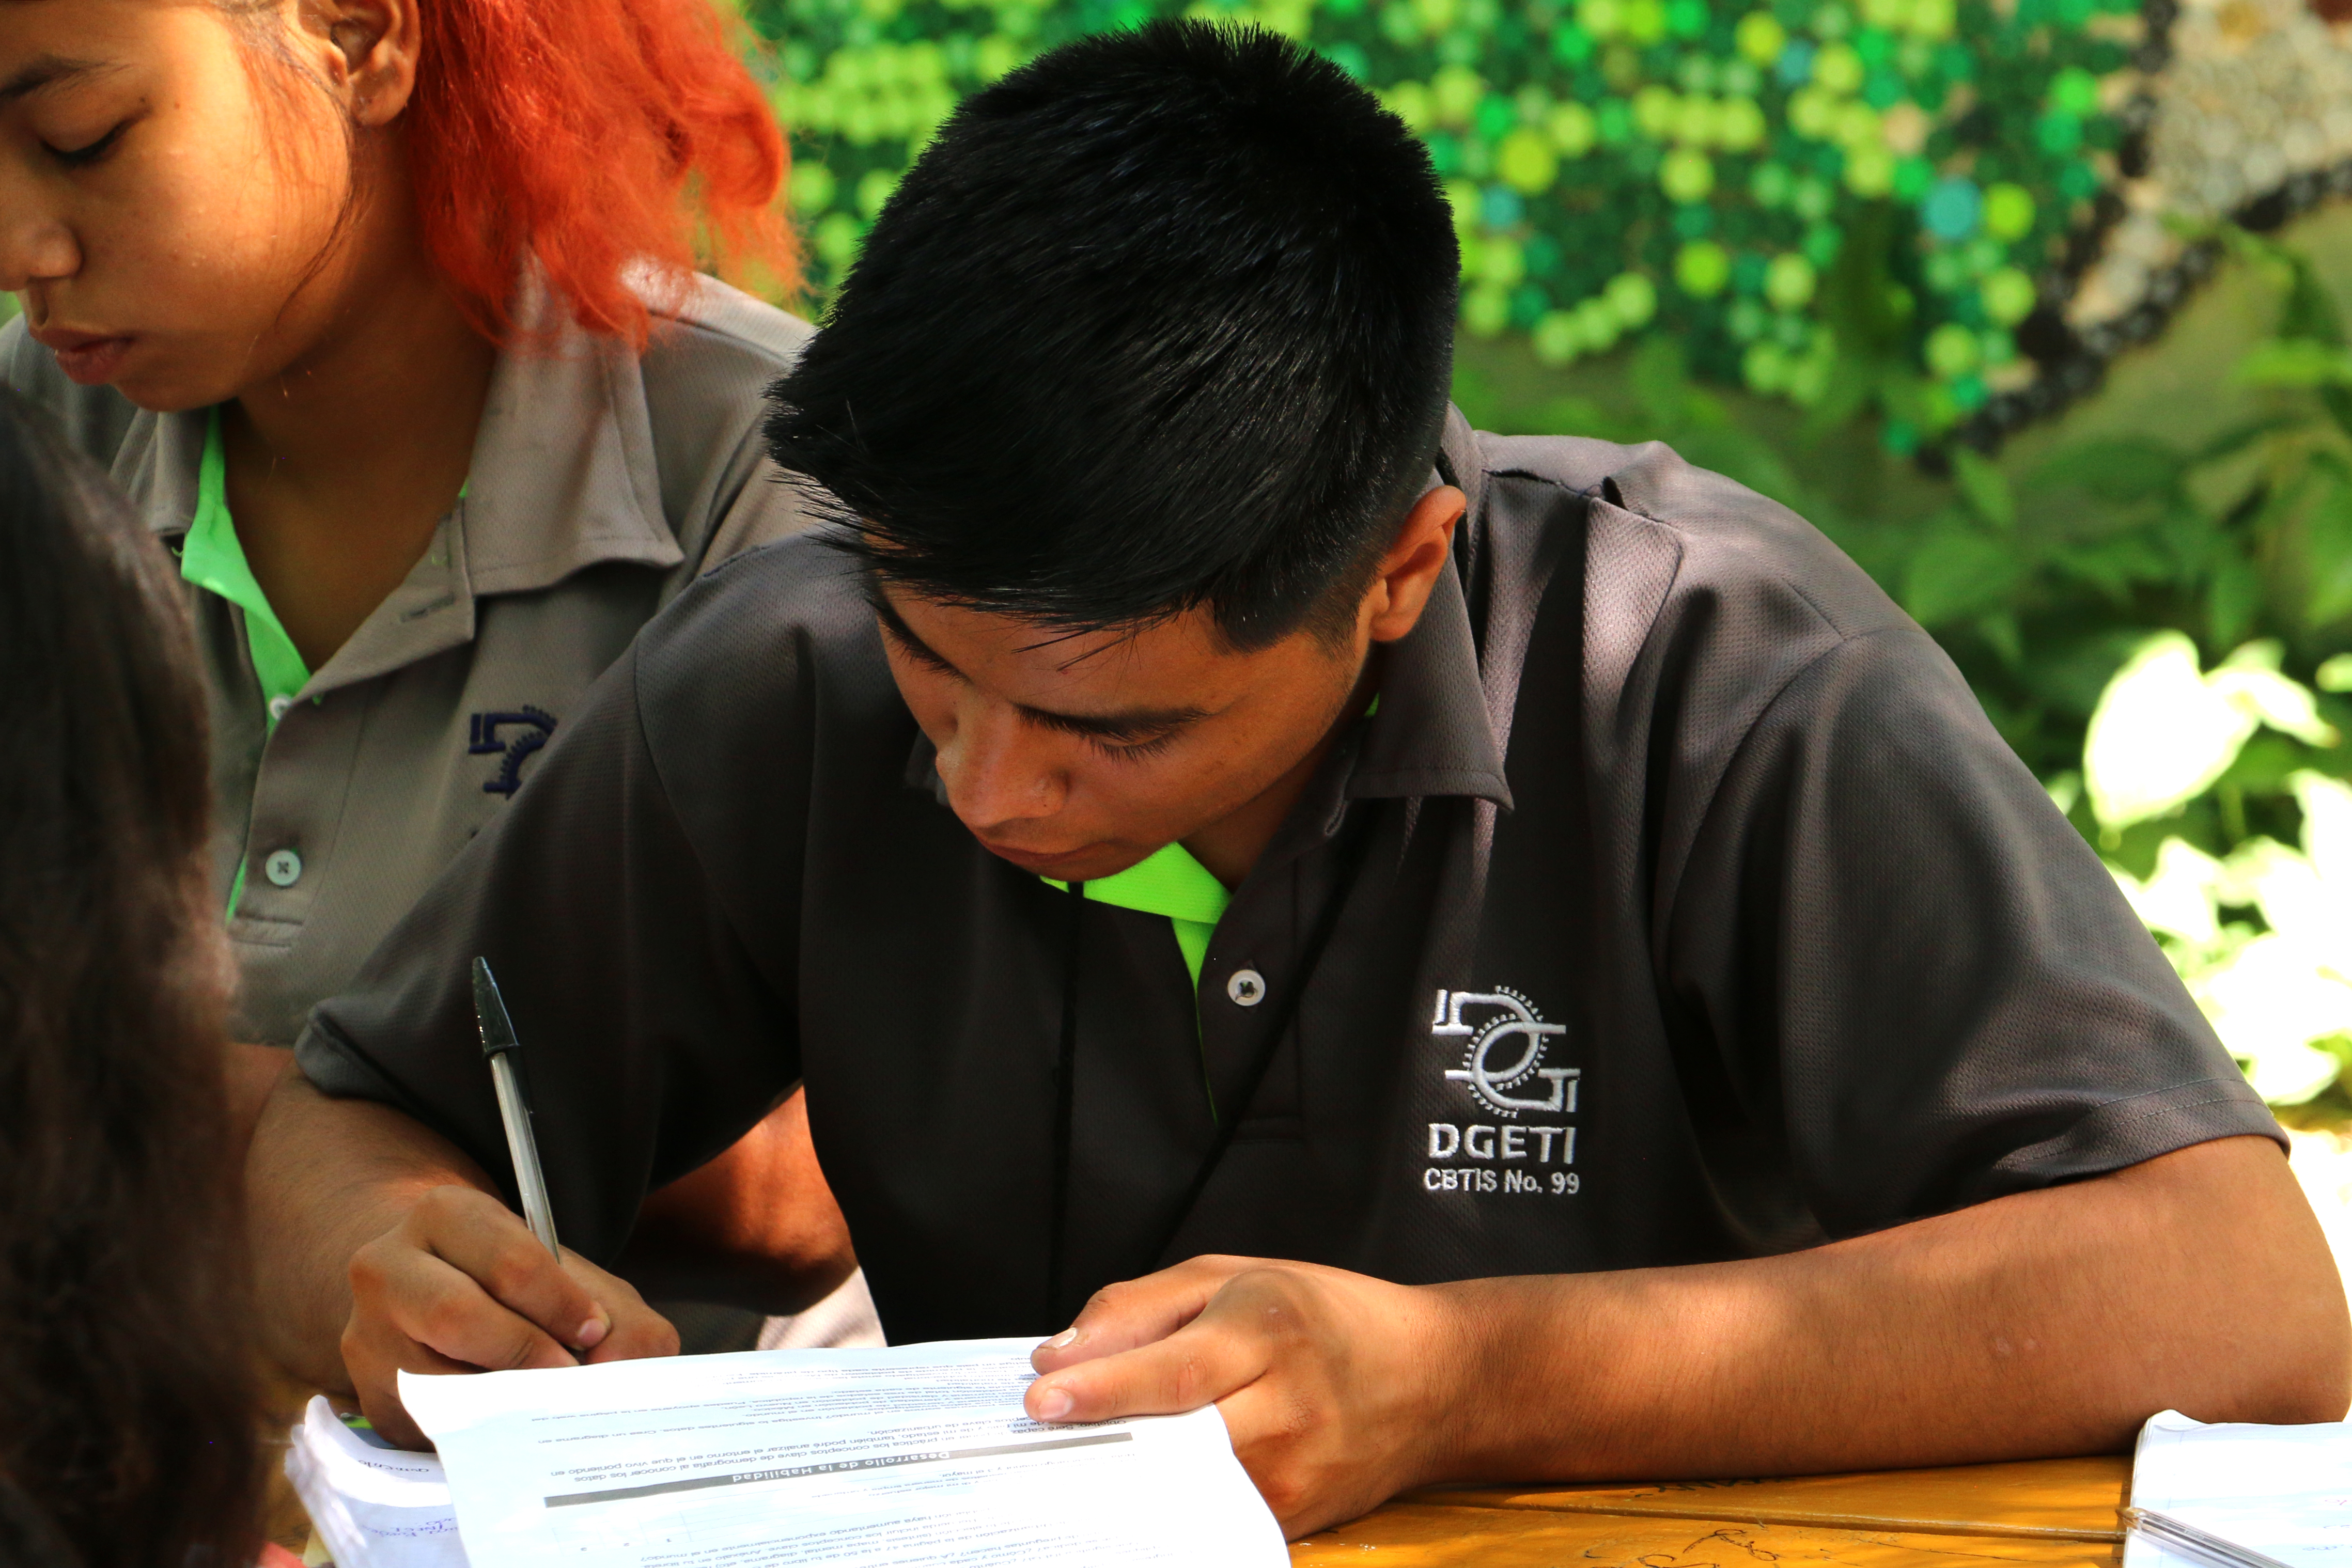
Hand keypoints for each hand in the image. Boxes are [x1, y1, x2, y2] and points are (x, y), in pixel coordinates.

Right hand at [342, 1184, 679, 1446]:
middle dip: (523, 1352)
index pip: (508, 1262)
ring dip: (497, 1400)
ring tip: (538, 1402)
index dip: (558, 1305)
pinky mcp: (368, 1394)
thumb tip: (616, 1368)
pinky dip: (475, 1430)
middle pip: (455, 1314)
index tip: (592, 1332)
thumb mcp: (577, 1283)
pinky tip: (504, 1424)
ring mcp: (367, 1332)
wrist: (441, 1294)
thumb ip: (621, 1319)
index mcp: (446, 1216)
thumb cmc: (521, 1289)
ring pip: (432, 1379)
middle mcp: (388, 1266)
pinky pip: (425, 1423)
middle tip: (566, 1376)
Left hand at [1024, 1255, 1469, 1536]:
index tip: (1038, 1398)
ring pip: (1187, 1482)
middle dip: (1102, 1438)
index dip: (1100, 1388)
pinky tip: (1134, 1483)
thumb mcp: (1233, 1276)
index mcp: (1268, 1327)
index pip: (1171, 1370)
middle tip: (1037, 1439)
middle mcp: (1287, 1403)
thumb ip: (1140, 1308)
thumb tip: (1057, 1354)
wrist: (1435, 1379)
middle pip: (1175, 1434)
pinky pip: (1213, 1512)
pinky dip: (1166, 1500)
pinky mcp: (1298, 1516)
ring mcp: (1296, 1469)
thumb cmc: (1323, 1315)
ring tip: (1080, 1457)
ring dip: (1126, 1473)